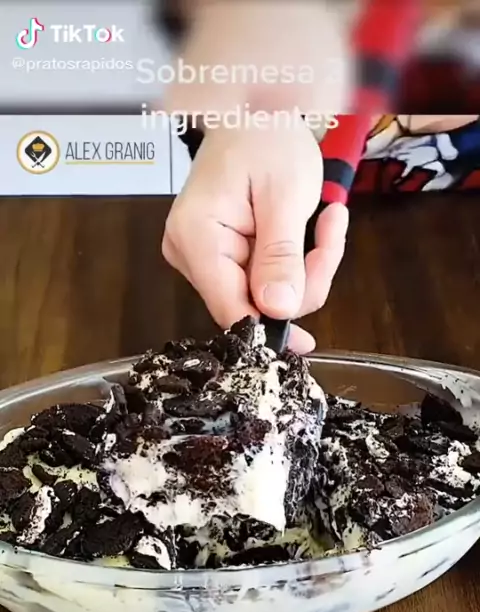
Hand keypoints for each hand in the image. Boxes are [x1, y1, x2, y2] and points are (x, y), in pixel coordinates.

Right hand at [162, 121, 348, 352]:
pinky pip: (265, 279)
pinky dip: (297, 261)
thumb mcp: (285, 194)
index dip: (268, 328)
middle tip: (332, 235)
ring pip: (263, 294)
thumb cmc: (266, 136)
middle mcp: (190, 254)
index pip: (230, 307)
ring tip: (330, 220)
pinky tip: (318, 225)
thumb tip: (278, 310)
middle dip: (300, 283)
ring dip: (306, 268)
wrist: (255, 109)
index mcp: (196, 237)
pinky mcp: (223, 258)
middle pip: (250, 304)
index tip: (306, 340)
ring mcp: (205, 258)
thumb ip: (281, 255)